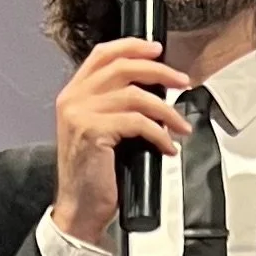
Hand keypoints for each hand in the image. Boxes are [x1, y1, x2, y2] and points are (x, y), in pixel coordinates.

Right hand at [52, 36, 189, 242]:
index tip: (158, 50)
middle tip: (182, 82)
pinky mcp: (93, 132)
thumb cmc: (93, 175)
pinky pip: (137, 122)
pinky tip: (167, 146)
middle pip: (123, 68)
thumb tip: (154, 90)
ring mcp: (80, 114)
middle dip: (159, 72)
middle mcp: (73, 99)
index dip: (132, 46)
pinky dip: (159, 133)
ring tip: (180, 125)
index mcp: (73, 94)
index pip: (102, 54)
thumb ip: (114, 105)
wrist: (79, 209)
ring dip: (166, 110)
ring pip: (135, 95)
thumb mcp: (100, 130)